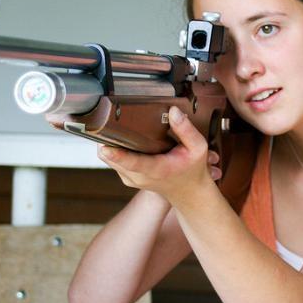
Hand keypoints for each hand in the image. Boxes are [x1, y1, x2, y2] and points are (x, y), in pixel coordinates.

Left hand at [97, 106, 221, 202]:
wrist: (188, 191)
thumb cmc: (193, 169)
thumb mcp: (198, 148)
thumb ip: (186, 129)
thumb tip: (172, 111)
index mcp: (158, 169)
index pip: (134, 163)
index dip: (118, 155)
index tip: (105, 147)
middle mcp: (140, 177)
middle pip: (112, 158)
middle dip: (109, 141)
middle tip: (108, 122)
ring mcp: (131, 179)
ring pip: (108, 160)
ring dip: (110, 144)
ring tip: (116, 129)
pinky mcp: (126, 178)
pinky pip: (111, 161)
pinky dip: (113, 151)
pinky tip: (123, 141)